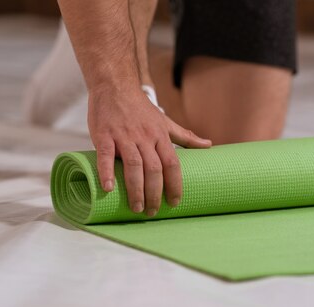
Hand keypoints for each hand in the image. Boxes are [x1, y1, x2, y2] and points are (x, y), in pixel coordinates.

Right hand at [88, 88, 211, 216]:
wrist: (115, 86)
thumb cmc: (141, 108)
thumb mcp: (165, 121)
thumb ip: (185, 136)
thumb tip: (209, 145)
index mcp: (160, 136)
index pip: (172, 164)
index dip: (175, 184)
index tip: (175, 202)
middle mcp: (144, 138)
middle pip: (154, 169)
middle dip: (155, 193)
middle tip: (152, 212)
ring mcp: (124, 136)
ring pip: (133, 165)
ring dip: (136, 189)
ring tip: (137, 207)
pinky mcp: (104, 135)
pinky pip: (105, 155)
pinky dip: (106, 172)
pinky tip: (109, 188)